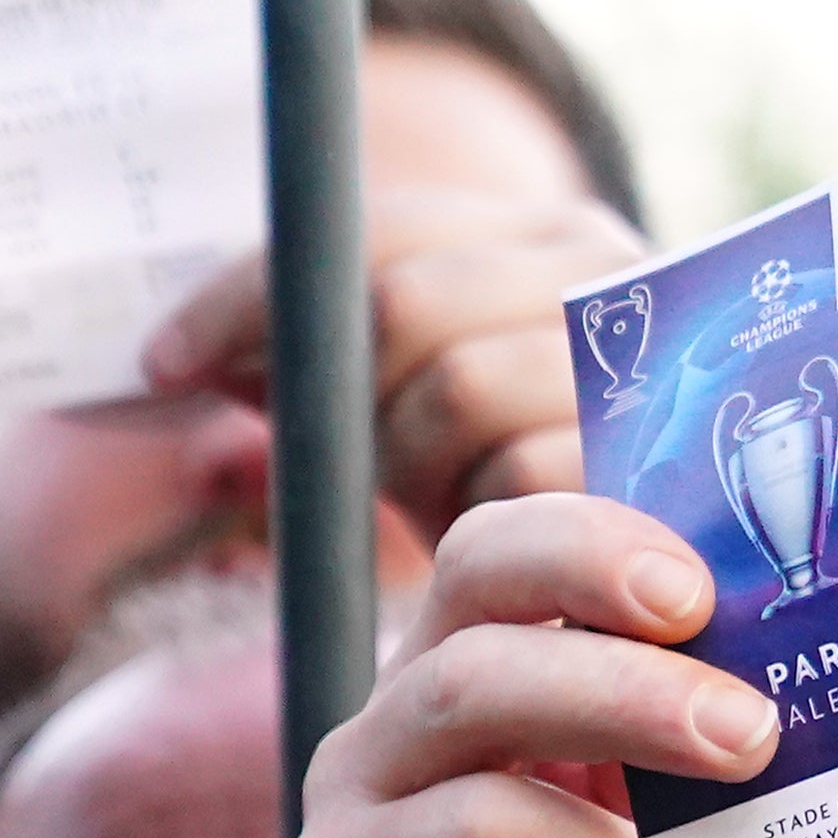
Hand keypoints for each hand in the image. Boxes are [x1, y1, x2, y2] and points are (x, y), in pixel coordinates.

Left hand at [137, 189, 659, 544]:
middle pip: (404, 302)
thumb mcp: (413, 411)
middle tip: (363, 466)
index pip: (371, 227)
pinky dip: (482, 518)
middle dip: (349, 392)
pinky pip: (521, 477)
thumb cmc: (516, 492)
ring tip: (448, 504)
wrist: (676, 610)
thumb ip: (332, 359)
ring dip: (417, 461)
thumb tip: (168, 359)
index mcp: (545, 232)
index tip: (162, 363)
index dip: (249, 293)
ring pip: (460, 386)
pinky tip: (497, 545)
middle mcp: (608, 269)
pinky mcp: (667, 461)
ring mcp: (645, 355)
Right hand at [285, 494, 768, 837]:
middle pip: (469, 681)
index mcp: (450, 698)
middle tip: (755, 738)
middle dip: (624, 694)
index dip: (579, 552)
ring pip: (479, 832)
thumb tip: (830, 658)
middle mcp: (367, 774)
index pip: (482, 565)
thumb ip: (709, 749)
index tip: (696, 592)